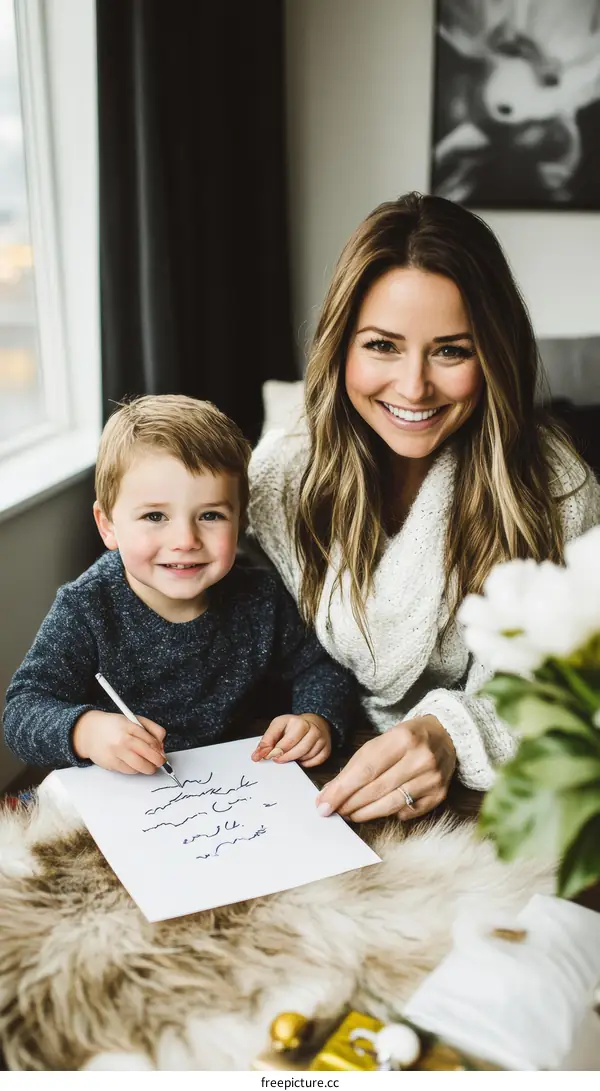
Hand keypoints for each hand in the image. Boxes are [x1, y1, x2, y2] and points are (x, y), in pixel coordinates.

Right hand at [72, 710, 166, 773]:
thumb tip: (161, 746)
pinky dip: (135, 769)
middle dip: (158, 761)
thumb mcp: (134, 720)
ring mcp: (116, 753)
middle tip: (160, 762)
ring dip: (148, 768)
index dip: (160, 750)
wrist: (89, 732)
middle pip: (148, 755)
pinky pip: (129, 771)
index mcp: (130, 726)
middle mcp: (123, 740)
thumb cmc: (114, 726)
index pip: (152, 741)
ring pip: (140, 766)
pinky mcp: (111, 763)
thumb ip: (151, 730)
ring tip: (149, 765)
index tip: (162, 753)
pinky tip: (134, 764)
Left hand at [251, 713, 331, 767]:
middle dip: (285, 757)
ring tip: (289, 755)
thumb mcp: (277, 727)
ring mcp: (321, 738)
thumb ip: (266, 741)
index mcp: (297, 721)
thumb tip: (257, 756)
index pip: (286, 741)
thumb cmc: (293, 726)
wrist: (314, 722)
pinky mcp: (326, 748)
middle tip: (277, 759)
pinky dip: (306, 763)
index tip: (267, 757)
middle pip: (298, 750)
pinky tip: (301, 757)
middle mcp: (311, 728)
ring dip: (295, 759)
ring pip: (306, 756)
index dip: (275, 752)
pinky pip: (315, 761)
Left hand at [315, 715, 455, 820]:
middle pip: (376, 789)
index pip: (365, 770)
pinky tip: (380, 810)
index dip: (342, 790)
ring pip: (391, 805)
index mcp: (402, 738)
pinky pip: (408, 812)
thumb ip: (358, 765)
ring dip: (365, 813)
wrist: (445, 735)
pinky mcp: (439, 794)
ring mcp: (432, 778)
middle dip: (350, 803)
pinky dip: (391, 814)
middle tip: (335, 810)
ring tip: (351, 813)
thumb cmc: (406, 738)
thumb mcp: (381, 741)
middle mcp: (420, 758)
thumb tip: (331, 793)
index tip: (324, 803)